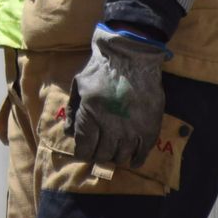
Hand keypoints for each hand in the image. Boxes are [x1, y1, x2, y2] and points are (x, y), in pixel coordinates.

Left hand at [68, 24, 168, 165]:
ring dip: (114, 156)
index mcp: (90, 115)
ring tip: (113, 149)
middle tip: (98, 149)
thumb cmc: (101, 69)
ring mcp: (131, 130)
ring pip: (120, 157)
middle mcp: (110, 127)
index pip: (84, 147)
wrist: (131, 57)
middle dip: (97, 154)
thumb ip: (73, 110)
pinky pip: (141, 155)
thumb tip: (68, 134)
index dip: (82, 152)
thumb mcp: (78, 85)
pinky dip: (134, 160)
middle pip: (102, 155)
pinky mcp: (149, 130)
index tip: (83, 150)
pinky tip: (131, 157)